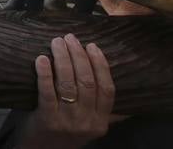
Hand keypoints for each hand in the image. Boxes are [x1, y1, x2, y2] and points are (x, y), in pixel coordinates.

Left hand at [18, 34, 114, 148]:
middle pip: (87, 82)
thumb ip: (106, 112)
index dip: (101, 65)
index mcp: (101, 121)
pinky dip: (45, 73)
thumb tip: (130, 99)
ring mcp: (67, 121)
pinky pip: (46, 92)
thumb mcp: (91, 126)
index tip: (92, 46)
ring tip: (57, 42)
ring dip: (63, 59)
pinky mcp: (46, 120)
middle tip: (70, 38)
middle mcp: (87, 121)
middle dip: (79, 56)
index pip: (107, 89)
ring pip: (68, 84)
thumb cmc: (67, 134)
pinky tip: (42, 59)